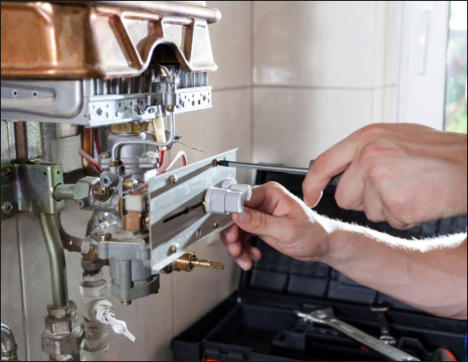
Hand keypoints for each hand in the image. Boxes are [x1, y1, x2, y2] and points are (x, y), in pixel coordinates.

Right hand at [220, 182, 328, 269]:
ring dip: (236, 245)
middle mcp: (263, 201)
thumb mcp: (286, 229)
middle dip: (233, 235)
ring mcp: (259, 214)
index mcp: (271, 193)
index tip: (228, 228)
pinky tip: (251, 256)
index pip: (242, 198)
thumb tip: (239, 214)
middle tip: (236, 248)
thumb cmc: (313, 233)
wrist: (321, 245)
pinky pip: (241, 237)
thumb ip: (261, 222)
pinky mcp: (258, 226)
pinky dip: (242, 249)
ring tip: (244, 257)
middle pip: (235, 215)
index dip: (232, 212)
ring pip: (235, 228)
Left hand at [303, 123, 466, 228]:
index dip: (313, 185)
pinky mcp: (395, 203)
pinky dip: (406, 217)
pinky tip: (421, 200)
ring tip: (412, 189)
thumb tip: (341, 169)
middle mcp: (368, 156)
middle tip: (396, 186)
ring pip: (368, 212)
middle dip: (365, 200)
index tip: (310, 197)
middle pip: (344, 197)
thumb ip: (365, 151)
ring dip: (388, 208)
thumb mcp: (395, 138)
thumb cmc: (437, 152)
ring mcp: (380, 179)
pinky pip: (391, 221)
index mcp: (366, 137)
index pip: (323, 164)